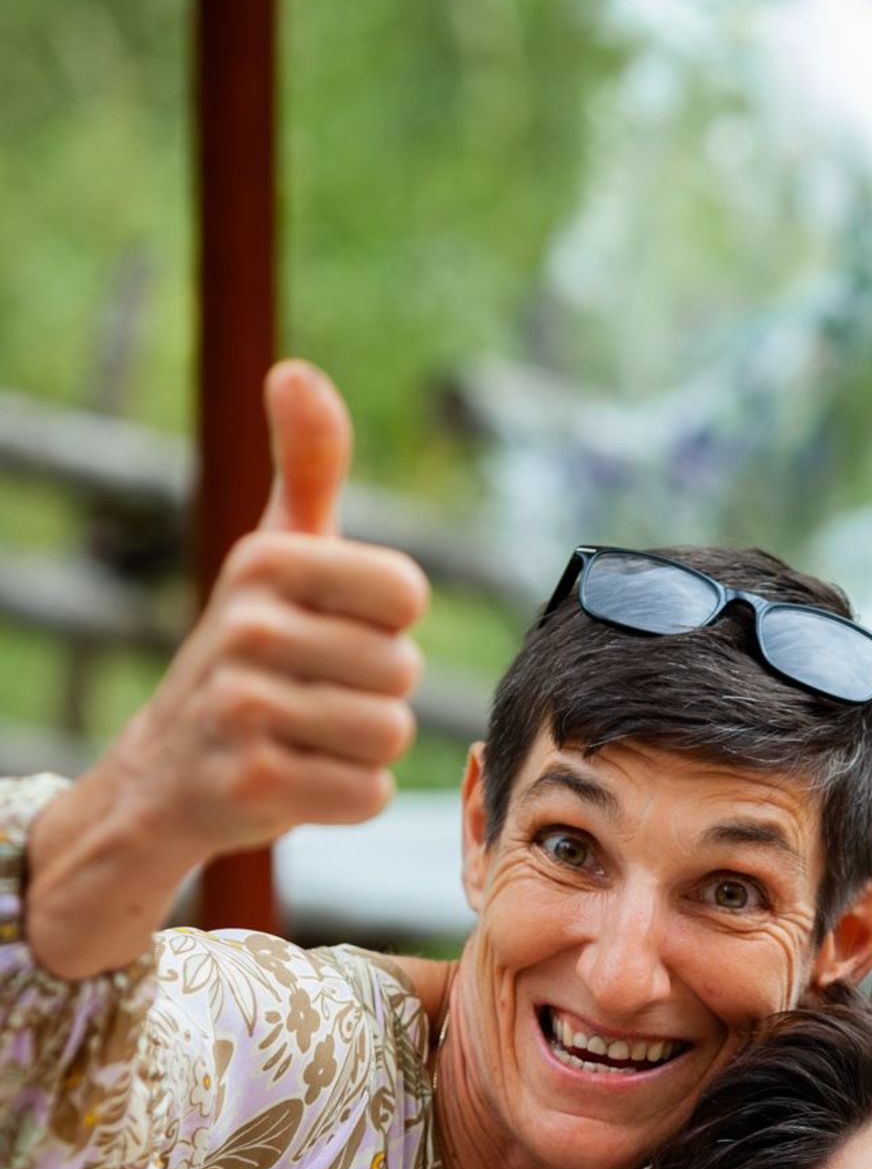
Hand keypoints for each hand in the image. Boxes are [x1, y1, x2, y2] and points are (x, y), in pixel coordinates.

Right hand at [27, 362, 429, 976]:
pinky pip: (369, 794)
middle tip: (315, 693)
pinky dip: (349, 798)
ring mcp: (245, 710)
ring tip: (309, 736)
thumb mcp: (275, 553)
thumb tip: (296, 370)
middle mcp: (247, 628)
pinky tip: (301, 778)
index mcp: (264, 562)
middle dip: (375, 692)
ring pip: (390, 734)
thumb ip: (306, 466)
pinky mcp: (255, 785)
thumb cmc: (250, 651)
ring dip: (364, 748)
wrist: (169, 772)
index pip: (404, 592)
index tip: (336, 628)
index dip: (387, 622)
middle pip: (403, 670)